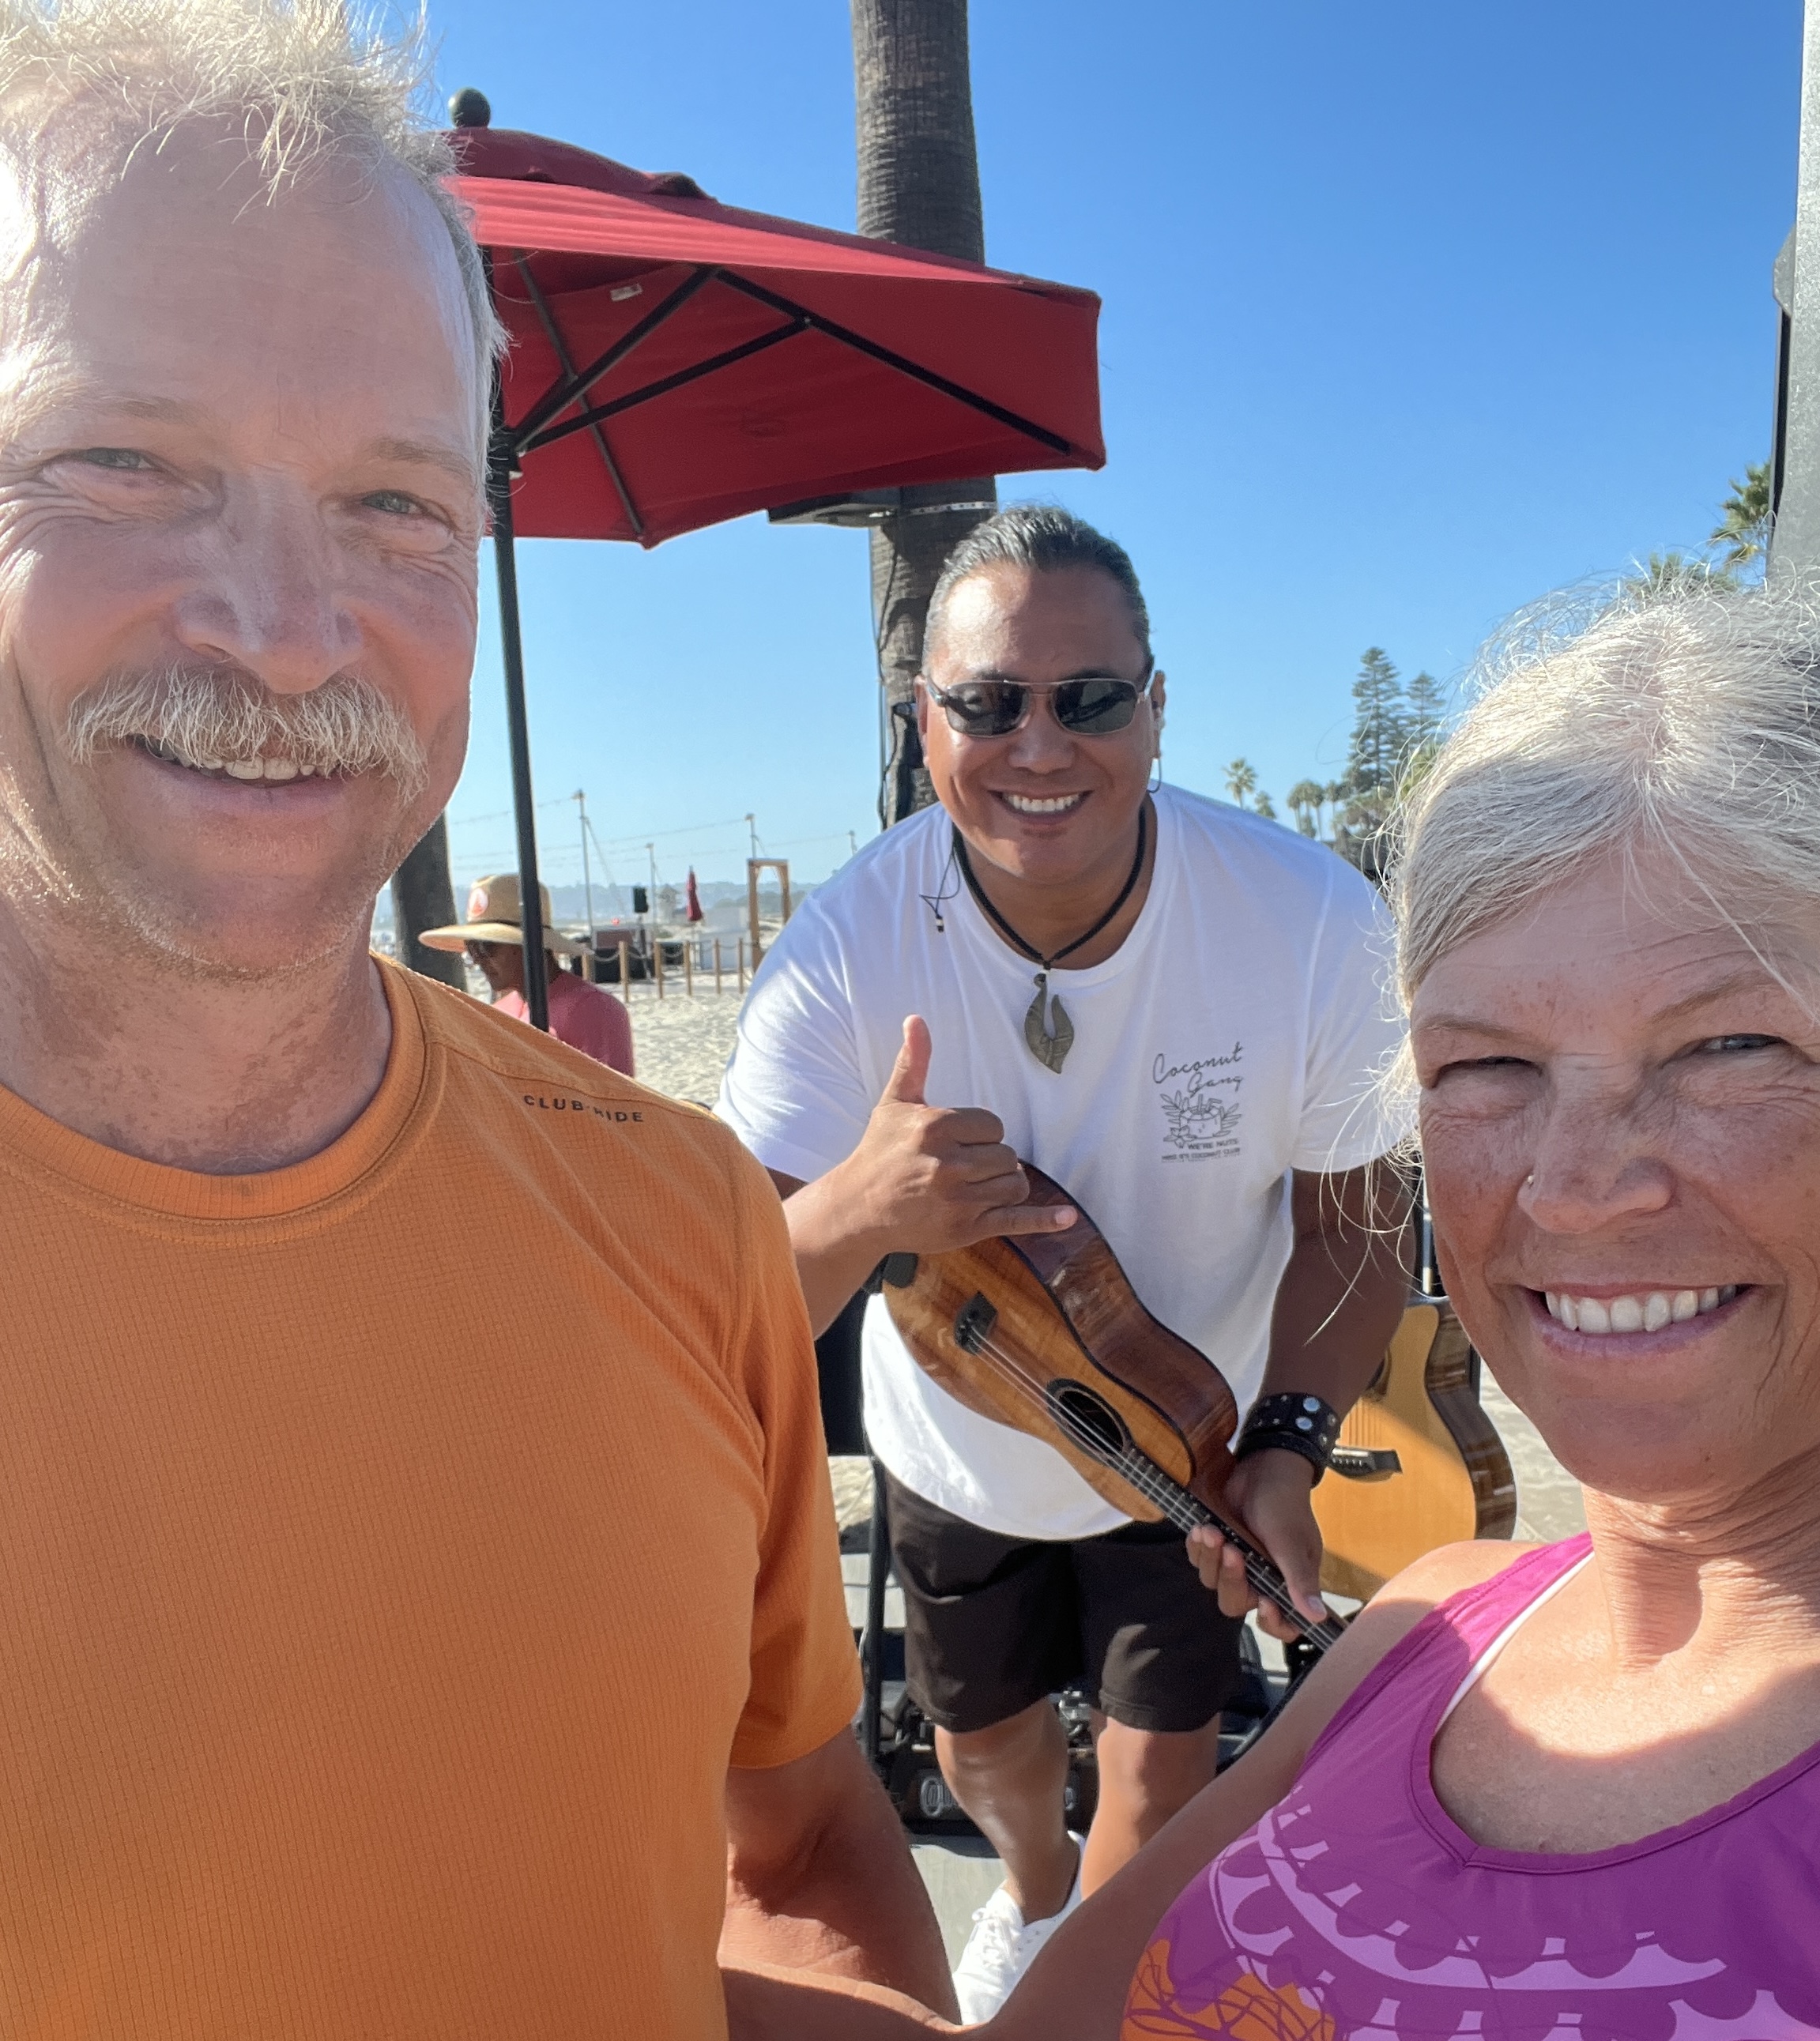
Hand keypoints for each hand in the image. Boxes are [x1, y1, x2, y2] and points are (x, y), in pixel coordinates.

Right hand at [834, 1016, 1076, 1256]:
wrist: (858, 1208)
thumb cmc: (879, 1151)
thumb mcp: (895, 1103)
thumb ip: (913, 1061)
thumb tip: (916, 1019)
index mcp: (936, 1128)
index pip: (994, 1126)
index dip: (981, 1134)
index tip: (958, 1142)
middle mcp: (949, 1164)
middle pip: (1008, 1156)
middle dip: (991, 1160)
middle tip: (962, 1167)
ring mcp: (958, 1200)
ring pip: (1014, 1185)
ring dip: (1003, 1184)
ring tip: (975, 1186)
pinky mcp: (965, 1228)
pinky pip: (1014, 1221)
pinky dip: (1044, 1220)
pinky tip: (1067, 1217)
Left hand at [1186, 1450, 1329, 1641]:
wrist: (1263, 1467)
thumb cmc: (1284, 1504)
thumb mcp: (1292, 1542)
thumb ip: (1299, 1579)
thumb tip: (1318, 1617)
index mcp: (1289, 1582)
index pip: (1283, 1623)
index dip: (1273, 1623)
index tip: (1264, 1603)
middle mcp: (1262, 1578)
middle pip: (1237, 1602)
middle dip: (1231, 1579)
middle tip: (1232, 1550)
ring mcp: (1237, 1562)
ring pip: (1213, 1581)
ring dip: (1211, 1558)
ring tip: (1212, 1530)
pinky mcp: (1217, 1545)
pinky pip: (1199, 1559)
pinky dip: (1197, 1547)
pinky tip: (1201, 1528)